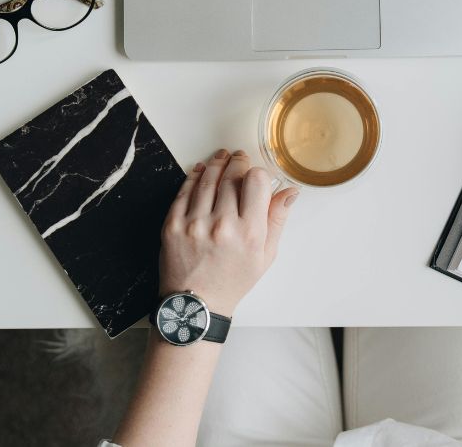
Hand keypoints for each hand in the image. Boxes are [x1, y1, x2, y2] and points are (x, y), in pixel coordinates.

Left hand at [159, 149, 299, 315]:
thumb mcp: (265, 256)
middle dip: (237, 162)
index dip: (257, 173)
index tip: (255, 175)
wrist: (196, 304)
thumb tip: (289, 191)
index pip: (257, 182)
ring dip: (216, 164)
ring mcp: (195, 224)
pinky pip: (184, 191)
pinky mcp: (172, 225)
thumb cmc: (233, 280)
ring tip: (221, 158)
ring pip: (207, 179)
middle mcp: (222, 226)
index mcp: (249, 233)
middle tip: (239, 158)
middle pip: (231, 176)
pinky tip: (200, 170)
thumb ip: (277, 220)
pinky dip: (193, 176)